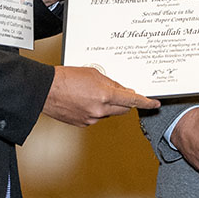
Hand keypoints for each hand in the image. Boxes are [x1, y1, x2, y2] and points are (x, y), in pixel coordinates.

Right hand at [43, 65, 158, 126]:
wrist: (45, 90)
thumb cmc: (64, 79)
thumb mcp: (92, 74)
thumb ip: (110, 83)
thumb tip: (120, 90)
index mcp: (104, 95)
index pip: (132, 100)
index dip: (145, 102)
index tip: (154, 103)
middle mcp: (100, 109)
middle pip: (123, 109)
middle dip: (124, 102)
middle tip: (120, 94)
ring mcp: (91, 119)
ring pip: (108, 113)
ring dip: (106, 105)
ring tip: (91, 93)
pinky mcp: (83, 124)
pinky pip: (96, 117)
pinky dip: (95, 110)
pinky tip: (83, 100)